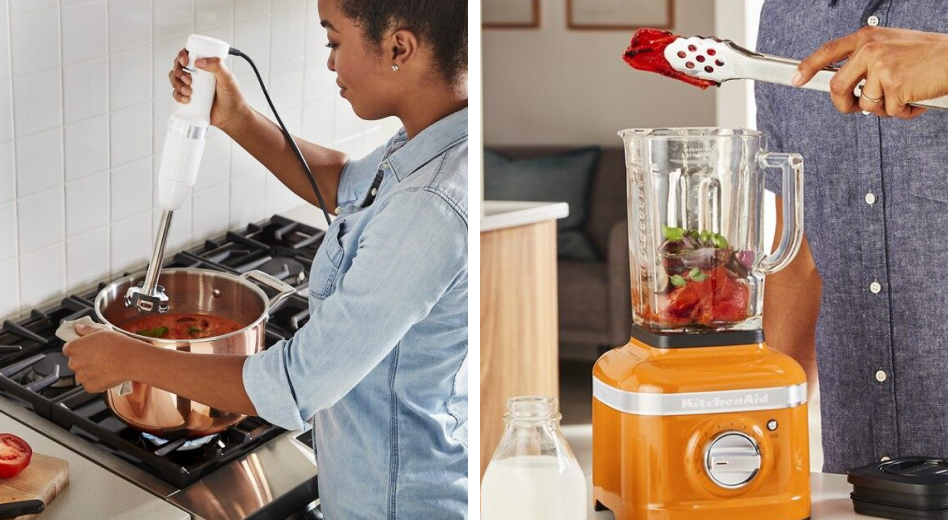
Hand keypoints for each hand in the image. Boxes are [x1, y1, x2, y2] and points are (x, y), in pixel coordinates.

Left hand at [63, 325, 143, 392]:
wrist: (130, 360)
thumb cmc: (117, 344)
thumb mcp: (101, 331)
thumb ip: (86, 330)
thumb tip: (78, 328)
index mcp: (73, 348)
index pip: (68, 349)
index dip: (78, 349)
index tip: (87, 349)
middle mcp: (73, 363)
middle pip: (75, 362)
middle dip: (84, 360)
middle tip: (99, 357)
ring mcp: (81, 377)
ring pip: (82, 374)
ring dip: (90, 371)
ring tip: (105, 366)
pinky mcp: (90, 387)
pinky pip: (90, 384)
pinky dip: (96, 381)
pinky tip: (106, 374)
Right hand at [169, 48, 250, 132]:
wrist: (232, 116)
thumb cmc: (233, 97)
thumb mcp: (227, 78)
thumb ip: (217, 66)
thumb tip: (199, 61)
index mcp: (206, 66)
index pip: (190, 55)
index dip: (182, 55)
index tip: (185, 62)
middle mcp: (198, 75)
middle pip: (178, 66)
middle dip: (178, 71)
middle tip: (188, 80)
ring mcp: (192, 87)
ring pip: (175, 80)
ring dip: (177, 84)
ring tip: (189, 92)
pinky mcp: (189, 99)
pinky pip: (176, 94)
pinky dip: (178, 96)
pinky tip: (187, 99)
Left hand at [792, 27, 947, 118]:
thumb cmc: (929, 54)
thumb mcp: (892, 46)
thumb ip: (867, 59)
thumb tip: (847, 84)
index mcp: (868, 38)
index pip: (828, 51)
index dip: (808, 66)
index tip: (796, 79)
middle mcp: (871, 49)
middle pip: (837, 87)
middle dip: (845, 105)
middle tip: (855, 107)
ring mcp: (881, 67)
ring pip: (866, 103)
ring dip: (885, 108)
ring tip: (904, 95)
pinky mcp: (894, 85)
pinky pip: (889, 111)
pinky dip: (904, 112)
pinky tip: (916, 99)